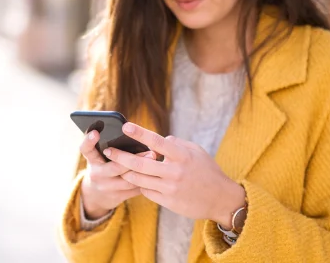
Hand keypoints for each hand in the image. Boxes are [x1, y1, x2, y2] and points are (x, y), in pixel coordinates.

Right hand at [79, 130, 155, 219]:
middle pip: (115, 167)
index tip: (96, 132)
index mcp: (92, 160)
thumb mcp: (100, 157)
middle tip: (151, 151)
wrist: (96, 195)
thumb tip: (134, 133)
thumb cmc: (103, 166)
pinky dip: (145, 181)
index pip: (86, 149)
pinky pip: (134, 189)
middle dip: (134, 159)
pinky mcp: (117, 197)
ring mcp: (106, 187)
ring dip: (144, 171)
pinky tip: (155, 173)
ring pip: (128, 180)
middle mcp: (97, 174)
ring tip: (156, 161)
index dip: (89, 141)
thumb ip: (110, 146)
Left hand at [103, 123, 245, 227]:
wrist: (221, 199)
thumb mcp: (196, 151)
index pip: (157, 142)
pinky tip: (135, 179)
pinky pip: (146, 191)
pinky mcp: (168, 202)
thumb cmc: (208, 171)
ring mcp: (170, 188)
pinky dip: (139, 184)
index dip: (140, 133)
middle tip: (108, 150)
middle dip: (121, 156)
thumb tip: (159, 139)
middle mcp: (174, 172)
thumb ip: (176, 144)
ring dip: (126, 172)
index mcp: (182, 156)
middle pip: (140, 164)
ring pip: (139, 179)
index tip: (125, 126)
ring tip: (116, 165)